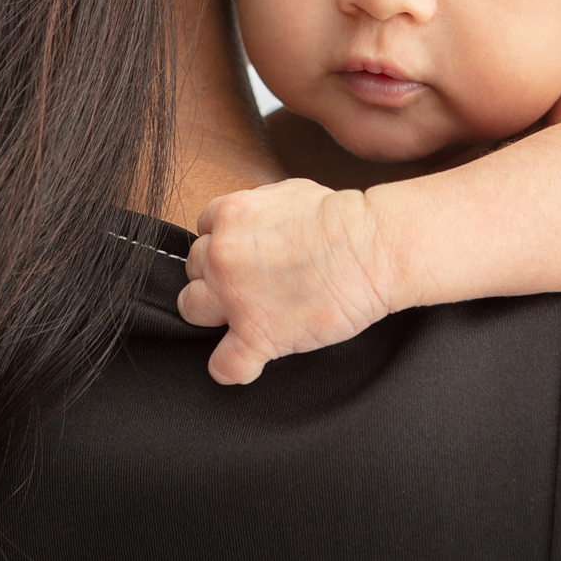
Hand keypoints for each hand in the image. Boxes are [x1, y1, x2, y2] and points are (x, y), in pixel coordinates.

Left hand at [177, 178, 394, 384]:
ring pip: (191, 309)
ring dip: (213, 314)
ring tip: (241, 316)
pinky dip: (231, 367)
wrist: (370, 249)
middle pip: (193, 270)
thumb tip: (249, 225)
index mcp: (229, 216)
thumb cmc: (342, 219)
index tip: (241, 256)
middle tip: (246, 283)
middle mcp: (222, 256)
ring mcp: (235, 299)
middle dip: (215, 276)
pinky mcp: (256, 337)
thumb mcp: (286, 193)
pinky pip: (223, 365)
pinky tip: (246, 361)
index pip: (203, 233)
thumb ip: (255, 212)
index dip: (223, 245)